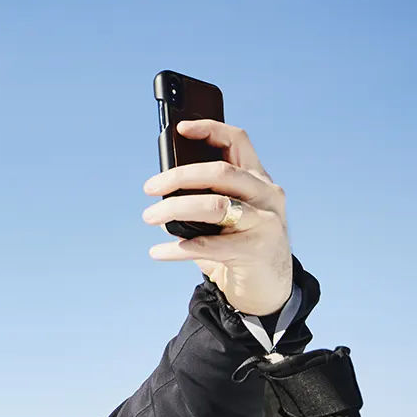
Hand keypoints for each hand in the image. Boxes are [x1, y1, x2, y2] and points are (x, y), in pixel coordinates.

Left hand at [143, 120, 292, 315]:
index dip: (209, 129)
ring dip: (174, 210)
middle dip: (179, 176)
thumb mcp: (225, 218)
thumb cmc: (239, 247)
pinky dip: (178, 248)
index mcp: (258, 179)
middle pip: (219, 172)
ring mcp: (264, 220)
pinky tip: (158, 251)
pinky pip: (208, 245)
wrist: (267, 287)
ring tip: (149, 217)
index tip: (179, 129)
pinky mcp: (255, 249)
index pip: (237, 141)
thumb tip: (161, 196)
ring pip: (214, 205)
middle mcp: (266, 194)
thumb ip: (202, 201)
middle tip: (149, 188)